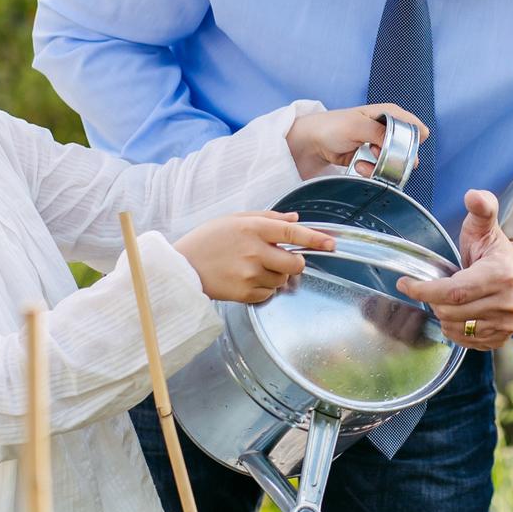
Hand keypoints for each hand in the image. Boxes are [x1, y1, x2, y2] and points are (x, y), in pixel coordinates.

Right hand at [171, 210, 333, 302]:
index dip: (316, 239)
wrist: (181, 267)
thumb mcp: (234, 219)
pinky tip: (246, 279)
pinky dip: (264, 288)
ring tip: (253, 268)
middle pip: (295, 263)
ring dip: (277, 276)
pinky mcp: (244, 293)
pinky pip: (269, 294)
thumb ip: (268, 218)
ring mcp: (249, 274)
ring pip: (283, 280)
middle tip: (281, 259)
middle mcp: (254, 251)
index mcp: (253, 229)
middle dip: (294, 262)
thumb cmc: (207, 240)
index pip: (293, 233)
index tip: (332, 244)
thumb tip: (295, 219)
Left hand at [286, 103, 427, 179]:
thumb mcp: (358, 126)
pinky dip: (372, 171)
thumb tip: (404, 143)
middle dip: (395, 157)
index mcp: (387, 113)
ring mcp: (378, 144)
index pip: (413, 125)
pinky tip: (359, 167)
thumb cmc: (331, 127)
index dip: (412, 140)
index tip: (402, 151)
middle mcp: (386, 128)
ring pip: (394, 161)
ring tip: (364, 163)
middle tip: (380, 158)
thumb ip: (381, 132)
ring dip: (381, 166)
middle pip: (407, 147)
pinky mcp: (370, 158)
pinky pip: (380, 169)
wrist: (310, 143)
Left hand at [394, 189, 512, 351]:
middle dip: (433, 300)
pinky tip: (458, 313)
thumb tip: (472, 195)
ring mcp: (506, 324)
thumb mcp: (486, 228)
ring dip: (444, 315)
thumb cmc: (496, 253)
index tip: (404, 283)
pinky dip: (455, 329)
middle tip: (432, 287)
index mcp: (500, 275)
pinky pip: (466, 341)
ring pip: (456, 328)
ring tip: (448, 299)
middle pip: (451, 312)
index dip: (425, 290)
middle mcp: (507, 303)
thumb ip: (481, 208)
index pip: (454, 291)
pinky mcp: (502, 338)